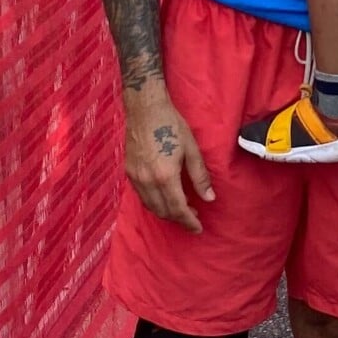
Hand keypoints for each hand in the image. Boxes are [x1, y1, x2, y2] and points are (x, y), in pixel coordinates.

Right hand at [123, 81, 213, 231]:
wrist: (145, 109)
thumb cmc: (172, 125)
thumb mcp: (191, 149)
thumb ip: (200, 176)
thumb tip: (209, 198)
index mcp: (165, 176)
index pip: (178, 209)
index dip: (189, 221)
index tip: (198, 228)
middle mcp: (147, 181)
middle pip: (163, 211)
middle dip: (178, 219)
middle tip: (193, 217)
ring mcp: (135, 178)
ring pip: (150, 206)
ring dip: (166, 212)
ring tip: (182, 209)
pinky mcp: (128, 172)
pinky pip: (142, 196)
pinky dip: (154, 203)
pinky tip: (165, 197)